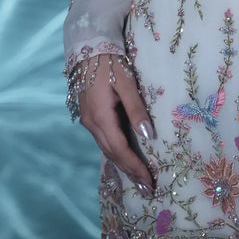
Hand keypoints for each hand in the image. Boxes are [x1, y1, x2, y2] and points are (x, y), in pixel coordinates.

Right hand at [78, 54, 155, 196]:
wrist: (88, 48)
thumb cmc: (111, 62)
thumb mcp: (127, 83)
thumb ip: (136, 109)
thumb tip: (148, 136)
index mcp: (100, 117)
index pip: (120, 149)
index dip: (135, 167)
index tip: (149, 182)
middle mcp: (91, 123)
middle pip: (112, 154)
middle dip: (130, 172)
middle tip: (147, 190)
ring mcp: (88, 120)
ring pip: (107, 149)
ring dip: (123, 165)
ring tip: (139, 180)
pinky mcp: (90, 116)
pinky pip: (104, 140)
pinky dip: (116, 153)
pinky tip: (125, 159)